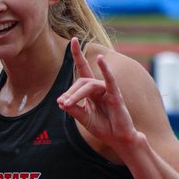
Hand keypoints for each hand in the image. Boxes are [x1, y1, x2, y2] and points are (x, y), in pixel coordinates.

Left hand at [56, 38, 142, 152]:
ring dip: (76, 94)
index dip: (78, 55)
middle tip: (62, 104)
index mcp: (91, 91)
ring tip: (67, 104)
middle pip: (81, 81)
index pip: (83, 69)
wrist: (118, 139)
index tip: (73, 40)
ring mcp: (108, 91)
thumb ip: (73, 108)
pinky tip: (100, 60)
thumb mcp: (83, 117)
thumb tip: (60, 101)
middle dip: (70, 92)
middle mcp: (100, 88)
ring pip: (89, 85)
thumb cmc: (103, 127)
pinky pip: (110, 81)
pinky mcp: (116, 96)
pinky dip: (105, 70)